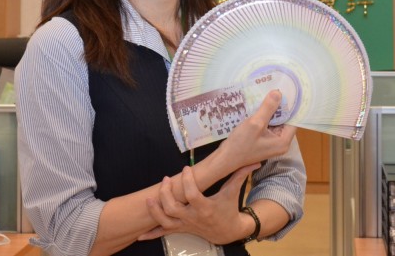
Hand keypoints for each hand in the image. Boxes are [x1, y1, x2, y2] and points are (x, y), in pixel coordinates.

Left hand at [139, 163, 258, 244]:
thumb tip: (254, 161)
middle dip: (166, 194)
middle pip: (173, 208)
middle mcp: (193, 217)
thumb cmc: (229, 208)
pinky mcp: (181, 230)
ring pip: (165, 221)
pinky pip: (163, 233)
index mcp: (205, 207)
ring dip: (155, 211)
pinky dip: (151, 234)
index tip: (185, 169)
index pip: (192, 194)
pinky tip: (139, 234)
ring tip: (150, 198)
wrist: (228, 232)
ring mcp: (185, 225)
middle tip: (166, 180)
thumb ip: (240, 175)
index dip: (188, 181)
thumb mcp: (234, 191)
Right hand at [217, 90, 296, 171]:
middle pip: (284, 120)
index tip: (284, 91)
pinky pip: (267, 126)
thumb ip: (268, 108)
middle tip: (273, 90)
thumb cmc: (241, 144)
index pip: (292, 120)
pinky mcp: (264, 141)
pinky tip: (257, 107)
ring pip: (275, 122)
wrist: (225, 158)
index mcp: (283, 141)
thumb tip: (278, 92)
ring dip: (269, 111)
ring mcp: (272, 143)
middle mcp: (280, 143)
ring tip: (265, 95)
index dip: (289, 106)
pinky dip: (264, 117)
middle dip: (278, 107)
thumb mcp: (255, 123)